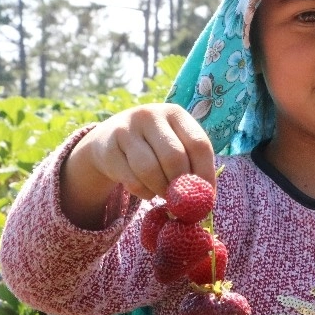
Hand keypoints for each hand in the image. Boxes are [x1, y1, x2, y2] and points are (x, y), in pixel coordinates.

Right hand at [61, 104, 214, 227]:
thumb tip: (206, 201)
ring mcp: (126, 129)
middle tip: (181, 200)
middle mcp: (150, 115)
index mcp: (175, 113)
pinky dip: (143, 193)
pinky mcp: (107, 149)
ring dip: (161, 190)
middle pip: (174, 157)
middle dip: (180, 185)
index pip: (199, 144)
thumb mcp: (175, 146)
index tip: (206, 196)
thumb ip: (192, 166)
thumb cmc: (153, 147)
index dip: (205, 174)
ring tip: (164, 194)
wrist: (109, 141)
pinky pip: (131, 180)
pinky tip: (145, 190)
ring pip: (150, 170)